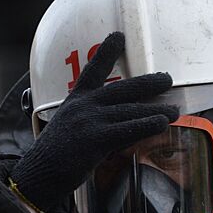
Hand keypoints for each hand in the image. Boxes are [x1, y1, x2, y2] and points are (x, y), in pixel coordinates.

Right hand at [10, 32, 178, 211]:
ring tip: (174, 110)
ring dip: (157, 110)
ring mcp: (89, 121)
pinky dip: (147, 125)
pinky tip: (162, 123)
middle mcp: (83, 106)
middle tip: (167, 79)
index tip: (118, 37)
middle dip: (148, 83)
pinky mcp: (95, 139)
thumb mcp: (69, 127)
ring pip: (130, 110)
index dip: (106, 52)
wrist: (38, 175)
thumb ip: (91, 119)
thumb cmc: (54, 156)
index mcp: (75, 100)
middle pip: (122, 88)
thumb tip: (122, 122)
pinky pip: (128, 129)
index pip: (92, 69)